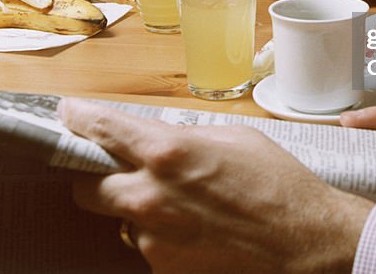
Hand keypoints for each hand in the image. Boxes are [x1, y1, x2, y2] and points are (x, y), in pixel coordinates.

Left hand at [58, 99, 372, 273]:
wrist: (307, 243)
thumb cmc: (278, 185)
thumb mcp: (232, 139)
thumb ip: (182, 137)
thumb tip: (153, 139)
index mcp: (165, 153)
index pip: (98, 128)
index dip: (77, 119)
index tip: (69, 116)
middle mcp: (149, 197)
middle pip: (86, 188)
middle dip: (97, 177)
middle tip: (120, 172)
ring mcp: (153, 240)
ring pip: (122, 220)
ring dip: (140, 212)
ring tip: (187, 209)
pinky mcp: (164, 270)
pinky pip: (149, 248)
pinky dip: (164, 238)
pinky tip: (199, 232)